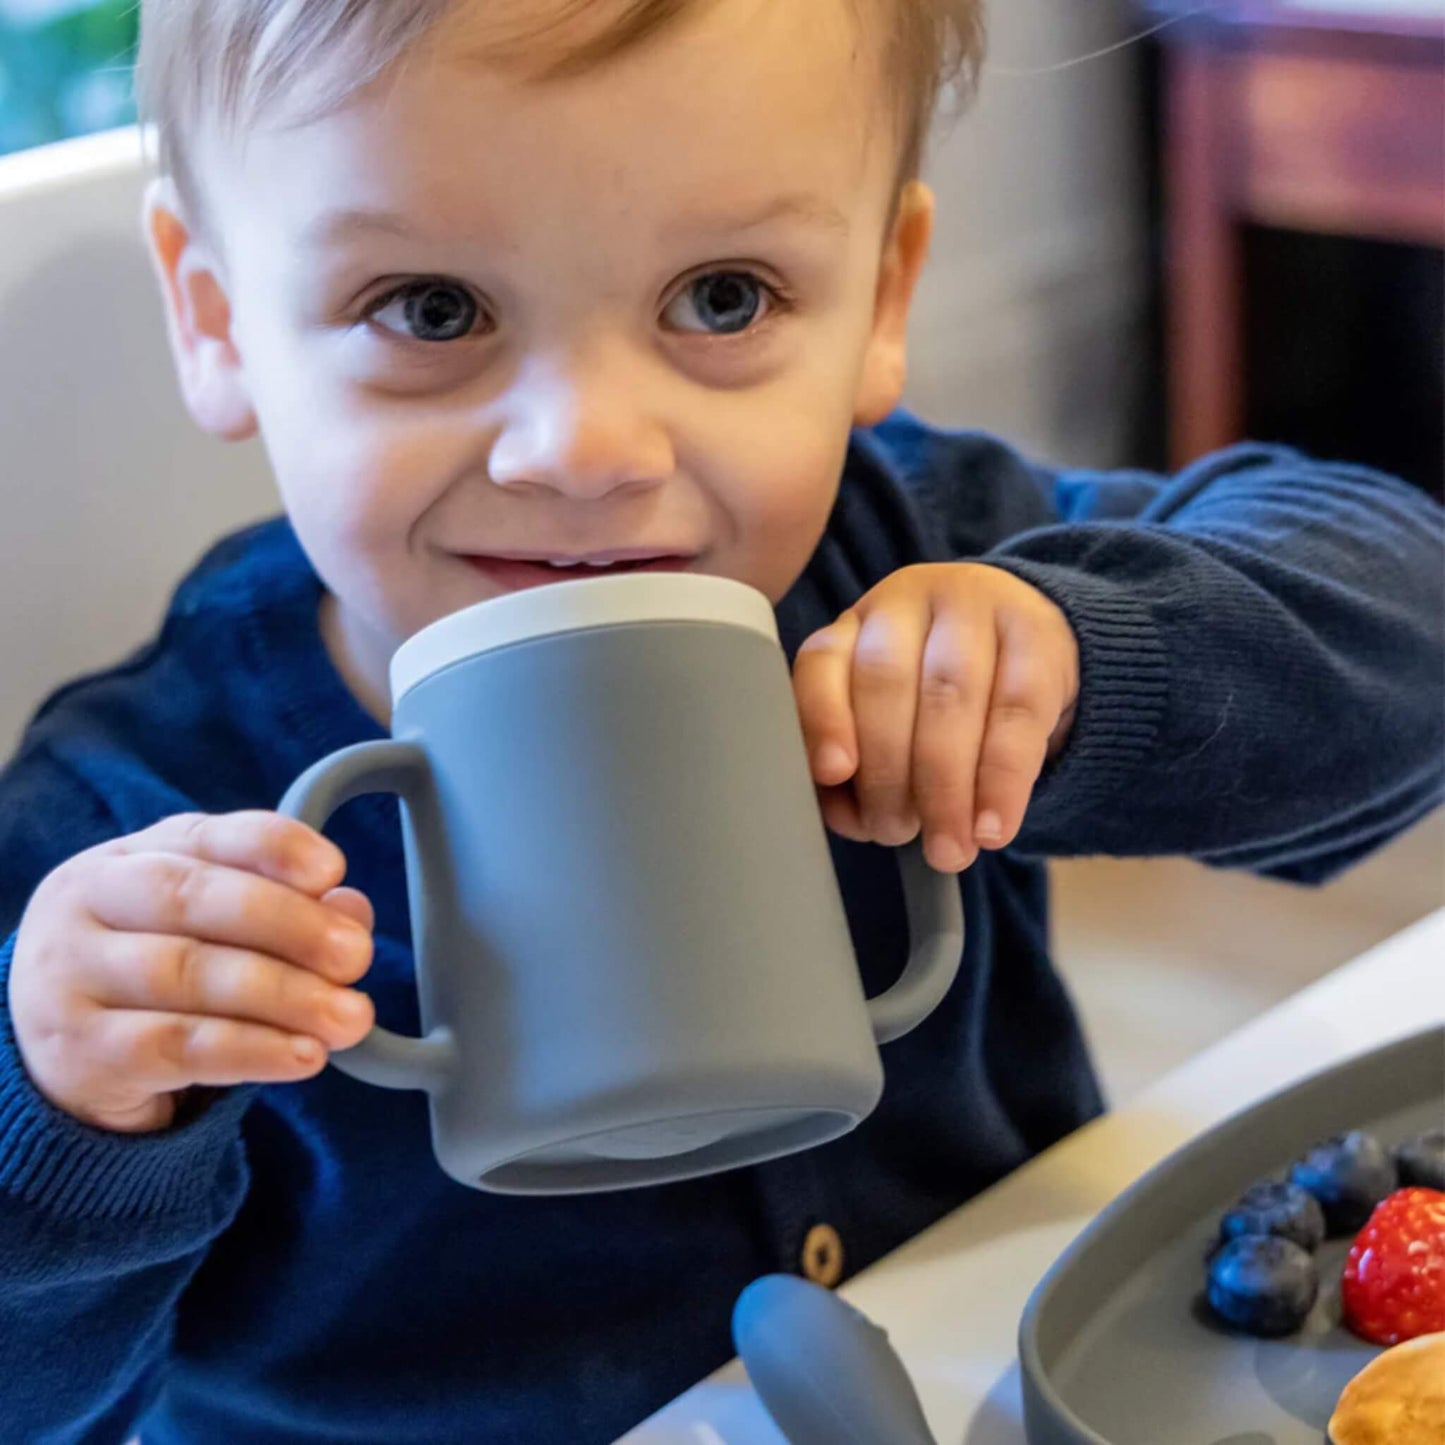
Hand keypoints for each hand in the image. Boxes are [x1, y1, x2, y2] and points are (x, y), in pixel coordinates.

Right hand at [8, 811, 375, 1133]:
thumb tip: (352, 910)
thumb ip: (286, 910)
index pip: (206, 835)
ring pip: (189, 974)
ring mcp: (70, 977)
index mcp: (130, 857)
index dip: (273, 848)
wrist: (63, 1054)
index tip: (332, 870)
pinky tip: (304, 1056)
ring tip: (349, 1018)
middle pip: (194, 900)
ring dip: (285, 996)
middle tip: (357, 957)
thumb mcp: (214, 928)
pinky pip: (175, 1047)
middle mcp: (88, 903)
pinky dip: (251, 1052)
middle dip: (291, 926)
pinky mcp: (78, 1053)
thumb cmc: (157, 971)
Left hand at [794, 563, 1078, 871]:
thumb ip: (856, 760)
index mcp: (854, 624)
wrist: (1029, 642)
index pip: (824, 662)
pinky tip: (992, 829)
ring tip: (948, 848)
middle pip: (886, 683)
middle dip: (888, 773)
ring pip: (949, 697)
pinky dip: (1001, 781)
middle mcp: (907, 603)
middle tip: (895, 835)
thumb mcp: (886, 714)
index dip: (824, 718)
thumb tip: (847, 817)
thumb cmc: (936, 696)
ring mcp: (974, 609)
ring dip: (944, 788)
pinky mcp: (1037, 634)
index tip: (832, 773)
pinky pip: (1017, 713)